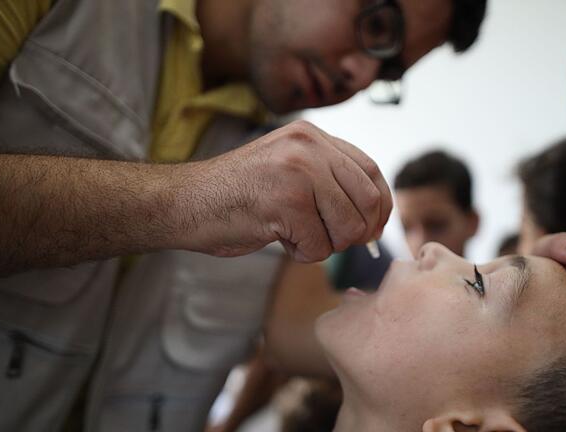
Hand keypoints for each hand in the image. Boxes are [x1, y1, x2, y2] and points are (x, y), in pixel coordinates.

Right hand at [176, 120, 391, 262]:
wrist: (185, 202)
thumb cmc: (237, 194)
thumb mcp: (289, 170)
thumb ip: (329, 181)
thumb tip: (375, 217)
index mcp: (312, 136)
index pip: (370, 170)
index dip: (380, 205)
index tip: (373, 228)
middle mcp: (309, 147)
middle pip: (367, 200)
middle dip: (357, 231)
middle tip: (333, 241)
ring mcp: (298, 172)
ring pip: (347, 226)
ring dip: (326, 244)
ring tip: (295, 234)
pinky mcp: (286, 202)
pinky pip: (319, 245)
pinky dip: (303, 253)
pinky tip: (278, 237)